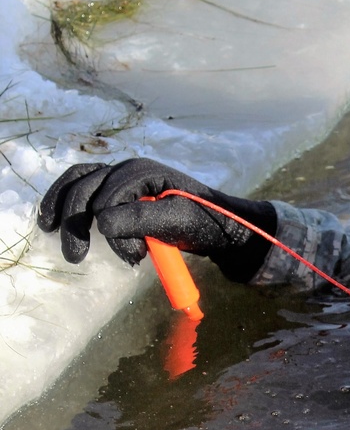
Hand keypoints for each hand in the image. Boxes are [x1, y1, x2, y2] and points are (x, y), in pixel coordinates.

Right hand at [37, 159, 276, 281]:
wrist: (220, 226)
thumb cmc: (204, 223)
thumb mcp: (178, 222)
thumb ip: (142, 220)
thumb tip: (101, 222)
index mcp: (143, 172)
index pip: (108, 196)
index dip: (113, 230)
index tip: (134, 259)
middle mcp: (129, 170)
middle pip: (86, 186)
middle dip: (77, 223)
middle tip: (76, 258)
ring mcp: (122, 178)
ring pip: (79, 183)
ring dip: (63, 207)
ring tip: (49, 230)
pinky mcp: (119, 193)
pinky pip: (84, 189)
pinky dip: (67, 202)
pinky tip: (52, 220)